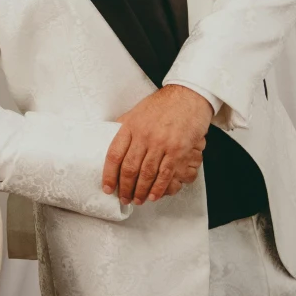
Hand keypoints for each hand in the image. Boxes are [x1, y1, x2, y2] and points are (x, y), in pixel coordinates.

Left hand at [102, 85, 212, 204]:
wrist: (188, 96)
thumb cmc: (163, 104)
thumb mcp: (137, 111)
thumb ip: (125, 126)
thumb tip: (111, 137)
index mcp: (130, 126)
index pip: (114, 154)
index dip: (109, 174)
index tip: (107, 187)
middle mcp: (144, 135)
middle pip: (129, 168)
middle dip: (125, 188)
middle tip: (124, 198)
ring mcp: (161, 143)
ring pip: (146, 174)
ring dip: (140, 191)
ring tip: (137, 200)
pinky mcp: (177, 150)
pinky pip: (165, 174)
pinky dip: (158, 188)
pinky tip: (153, 195)